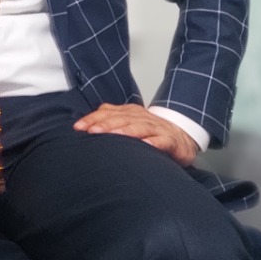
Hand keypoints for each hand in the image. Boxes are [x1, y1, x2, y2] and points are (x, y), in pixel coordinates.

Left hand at [73, 103, 199, 166]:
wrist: (182, 134)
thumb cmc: (151, 131)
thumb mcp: (129, 122)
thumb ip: (111, 120)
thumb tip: (87, 124)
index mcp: (129, 112)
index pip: (108, 113)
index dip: (93, 119)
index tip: (78, 127)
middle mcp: (141, 117)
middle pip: (121, 119)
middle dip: (105, 124)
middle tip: (91, 131)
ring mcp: (156, 128)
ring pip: (139, 128)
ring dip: (125, 132)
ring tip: (113, 136)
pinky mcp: (170, 140)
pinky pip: (161, 141)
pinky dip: (154, 143)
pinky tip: (146, 146)